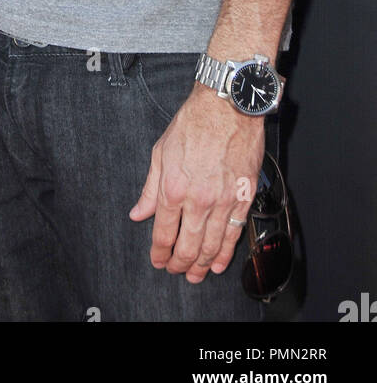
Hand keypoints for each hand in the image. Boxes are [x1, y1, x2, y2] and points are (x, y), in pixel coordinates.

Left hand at [129, 84, 263, 281]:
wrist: (226, 107)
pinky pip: (235, 235)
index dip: (159, 252)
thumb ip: (150, 189)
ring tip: (195, 274)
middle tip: (175, 271)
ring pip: (212, 246)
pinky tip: (219, 263)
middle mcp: (199, 199)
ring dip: (201, 265)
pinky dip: (226, 254)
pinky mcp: (244, 199)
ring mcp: (224, 201)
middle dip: (179, 263)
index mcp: (174, 187)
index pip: (164, 232)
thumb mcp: (160, 152)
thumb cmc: (193, 124)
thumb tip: (139, 213)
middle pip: (188, 245)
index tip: (158, 260)